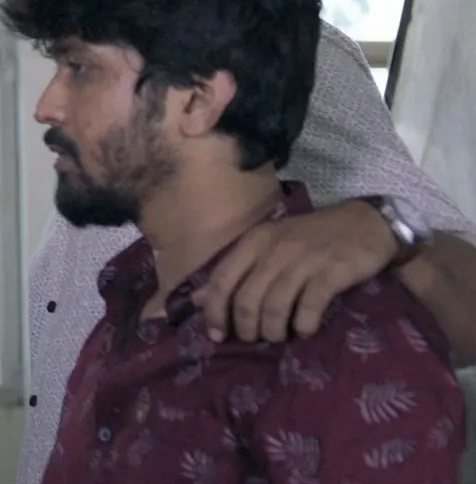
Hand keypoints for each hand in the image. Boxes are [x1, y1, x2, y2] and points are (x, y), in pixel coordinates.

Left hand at [192, 199, 398, 343]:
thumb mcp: (267, 247)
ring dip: (273, 330)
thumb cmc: (311, 238)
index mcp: (253, 242)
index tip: (216, 335)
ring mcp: (303, 259)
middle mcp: (273, 249)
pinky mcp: (332, 271)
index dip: (214, 312)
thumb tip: (199, 300)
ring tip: (278, 337)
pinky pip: (309, 306)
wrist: (365, 223)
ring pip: (274, 306)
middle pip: (246, 299)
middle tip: (253, 339)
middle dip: (245, 327)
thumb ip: (235, 272)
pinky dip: (303, 325)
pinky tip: (305, 330)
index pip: (221, 281)